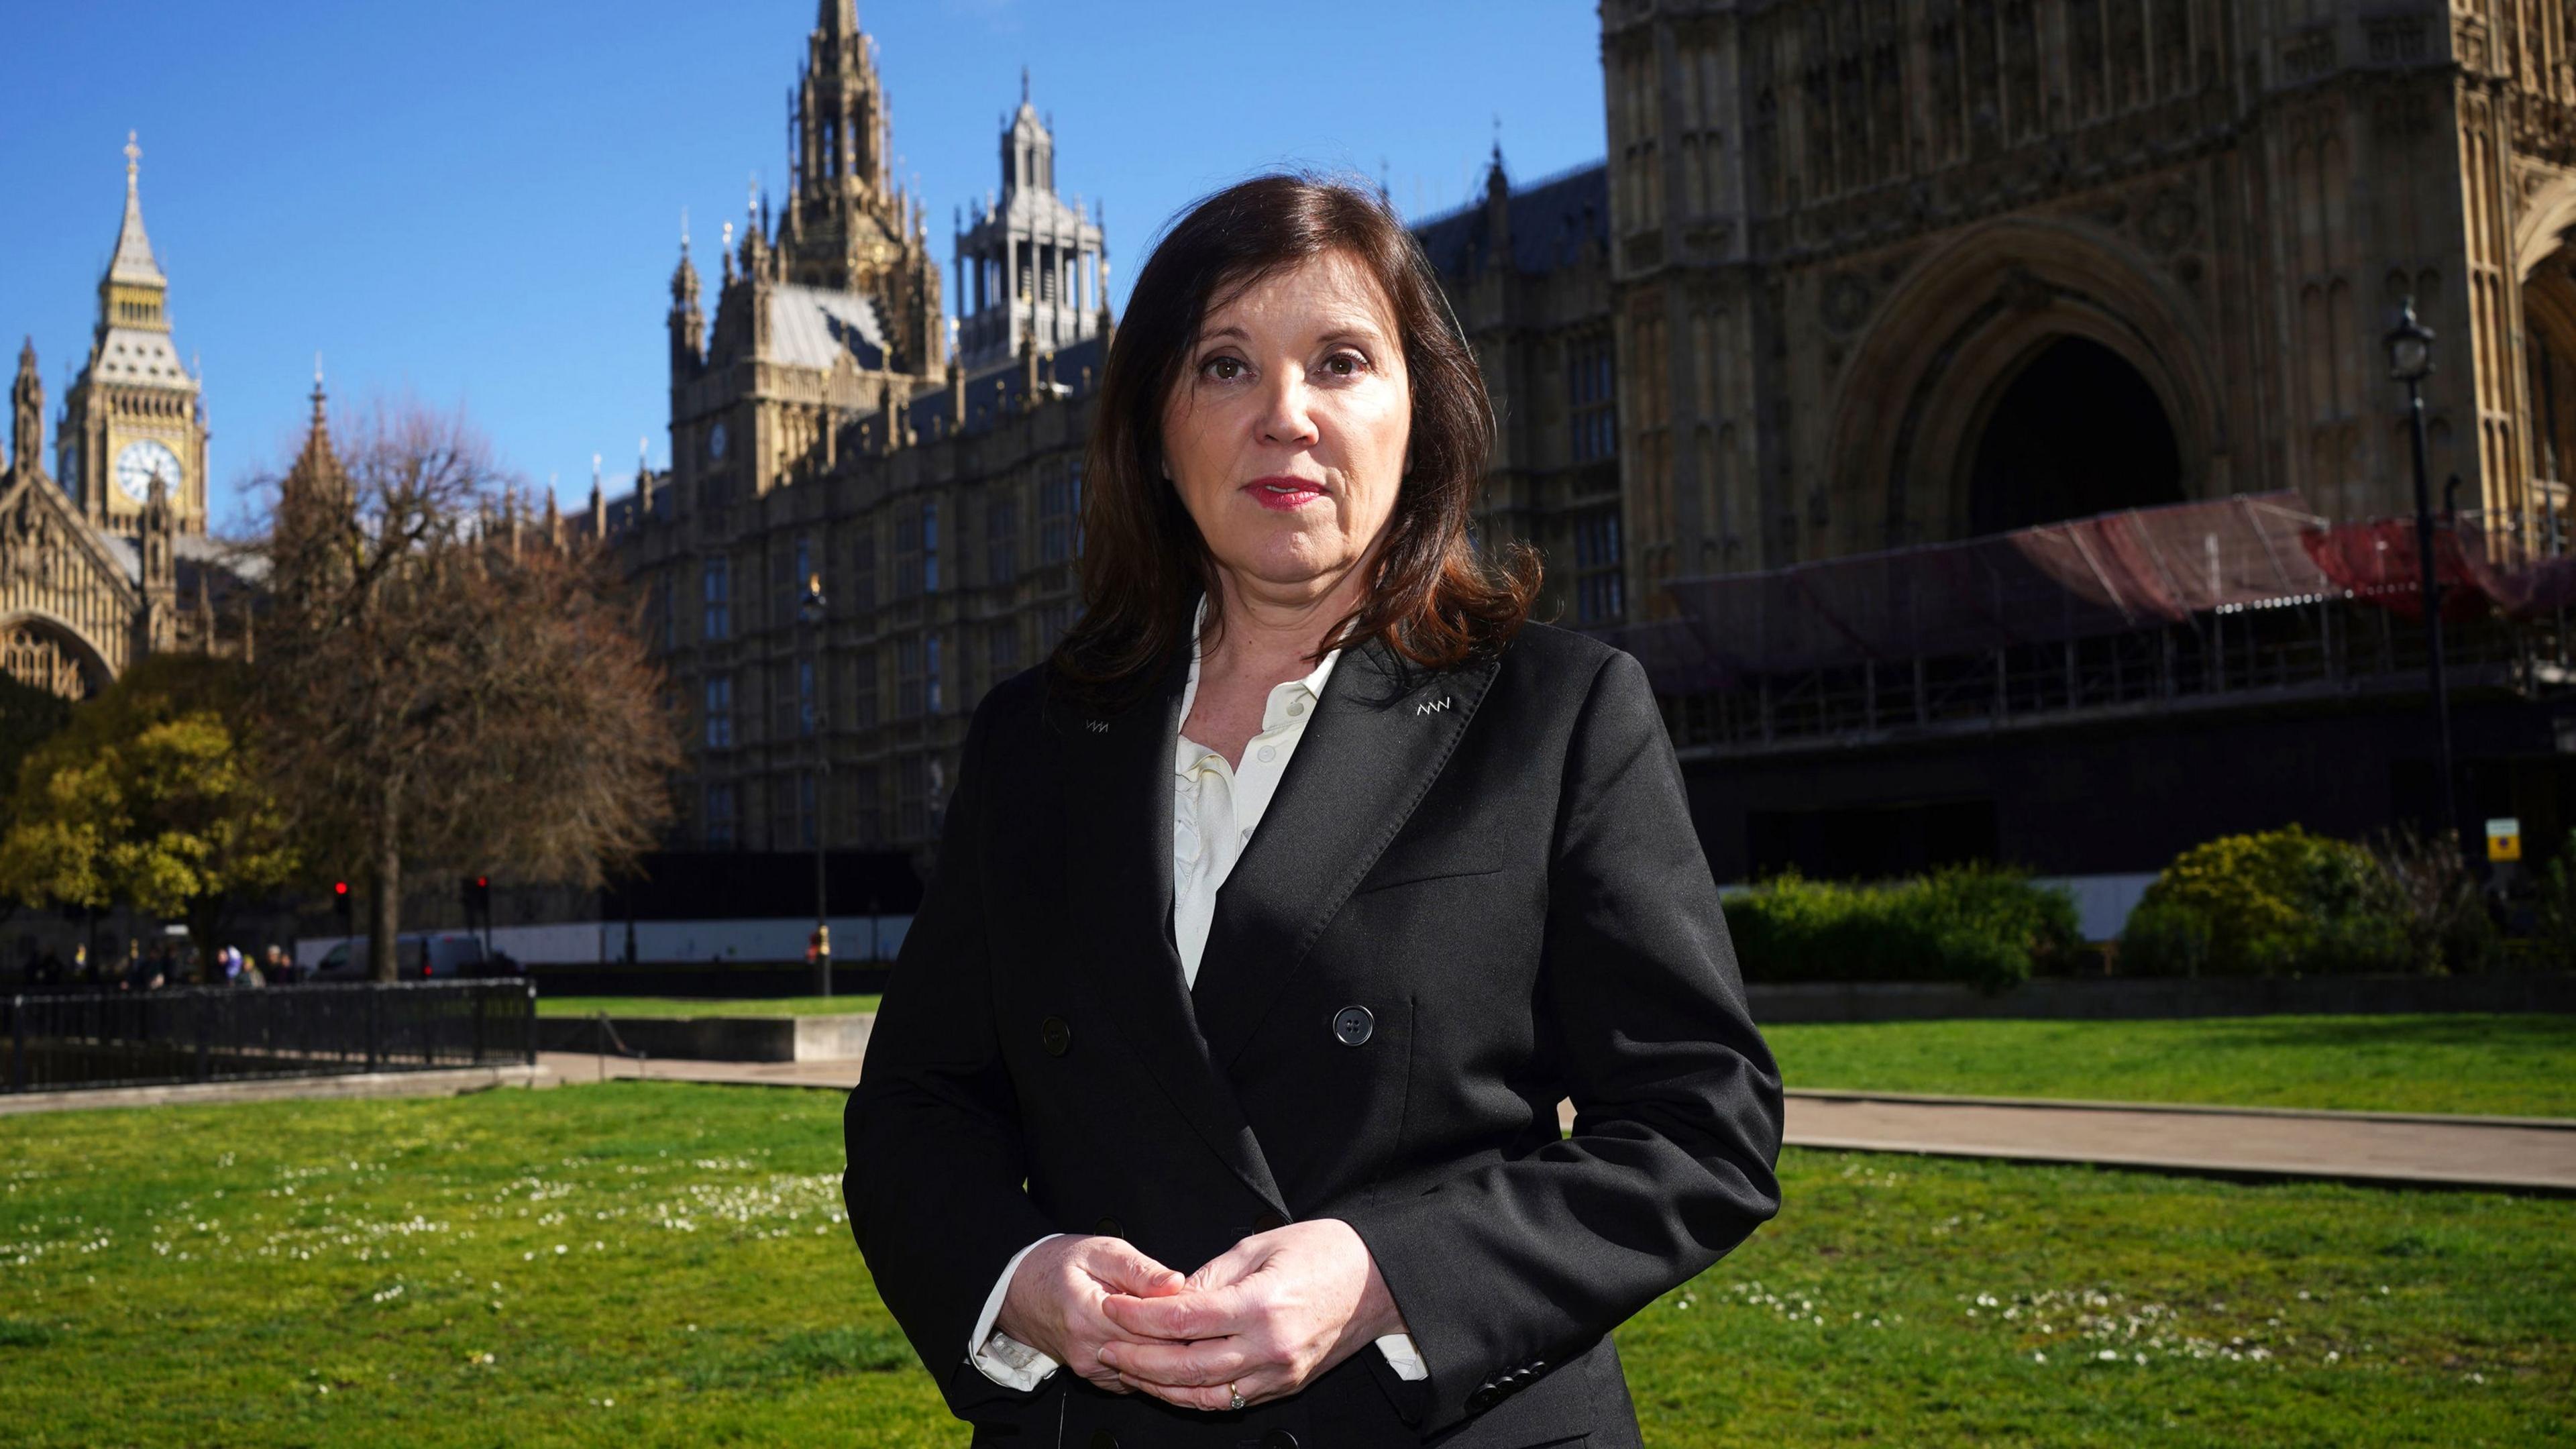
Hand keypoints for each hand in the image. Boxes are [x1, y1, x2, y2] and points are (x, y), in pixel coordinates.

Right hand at [994, 1234, 1187, 1393]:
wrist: (1019, 1289)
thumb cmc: (1059, 1264)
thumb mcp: (1100, 1251)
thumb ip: (1139, 1269)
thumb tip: (1176, 1283)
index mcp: (1089, 1317)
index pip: (1155, 1333)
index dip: (1185, 1322)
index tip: (1204, 1307)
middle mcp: (1088, 1351)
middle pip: (1155, 1357)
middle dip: (1183, 1339)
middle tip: (1203, 1318)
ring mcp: (1090, 1368)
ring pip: (1147, 1371)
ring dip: (1168, 1352)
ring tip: (1183, 1327)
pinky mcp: (1093, 1375)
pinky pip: (1133, 1376)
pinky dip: (1151, 1360)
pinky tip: (1160, 1340)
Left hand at [1094, 1218, 1404, 1410]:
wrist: (1379, 1280)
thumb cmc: (1326, 1252)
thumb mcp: (1260, 1246)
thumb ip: (1210, 1277)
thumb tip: (1168, 1298)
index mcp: (1260, 1305)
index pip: (1181, 1318)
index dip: (1138, 1316)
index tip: (1111, 1305)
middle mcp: (1268, 1347)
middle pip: (1184, 1366)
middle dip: (1137, 1359)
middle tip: (1106, 1346)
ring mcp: (1278, 1372)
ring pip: (1202, 1394)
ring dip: (1158, 1386)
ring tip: (1128, 1369)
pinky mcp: (1285, 1385)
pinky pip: (1228, 1400)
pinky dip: (1193, 1396)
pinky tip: (1169, 1384)